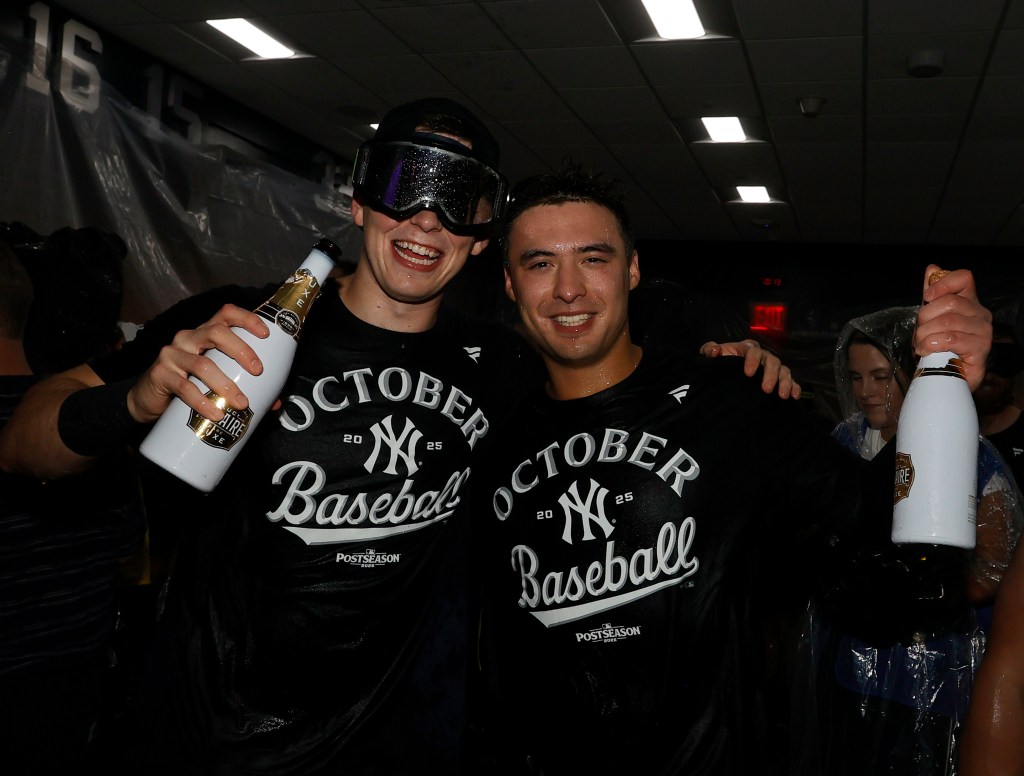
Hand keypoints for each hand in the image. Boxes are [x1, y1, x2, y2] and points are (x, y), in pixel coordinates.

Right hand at [127, 304, 268, 422]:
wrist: (148, 400)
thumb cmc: (188, 384)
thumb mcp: (214, 379)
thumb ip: (242, 384)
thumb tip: (273, 402)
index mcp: (205, 333)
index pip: (226, 314)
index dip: (247, 319)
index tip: (266, 335)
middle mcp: (188, 338)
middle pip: (217, 333)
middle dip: (242, 350)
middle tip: (259, 371)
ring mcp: (172, 354)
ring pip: (203, 363)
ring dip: (225, 384)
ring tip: (241, 403)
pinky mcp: (160, 374)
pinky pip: (184, 387)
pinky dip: (203, 401)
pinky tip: (216, 413)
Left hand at [700, 339, 801, 398]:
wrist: (725, 371)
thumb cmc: (719, 361)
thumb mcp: (710, 354)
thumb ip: (709, 350)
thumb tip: (715, 351)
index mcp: (747, 349)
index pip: (753, 351)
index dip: (753, 360)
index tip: (748, 374)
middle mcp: (763, 356)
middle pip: (772, 361)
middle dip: (771, 375)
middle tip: (766, 389)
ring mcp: (772, 367)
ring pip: (783, 370)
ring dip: (785, 382)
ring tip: (782, 396)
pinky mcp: (777, 378)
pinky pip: (791, 380)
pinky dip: (794, 387)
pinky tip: (794, 396)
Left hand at [916, 264, 992, 391]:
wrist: (948, 376)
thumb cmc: (940, 346)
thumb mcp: (932, 318)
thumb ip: (932, 296)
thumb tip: (932, 269)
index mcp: (969, 301)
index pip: (964, 277)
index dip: (943, 283)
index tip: (927, 296)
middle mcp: (980, 314)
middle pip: (950, 302)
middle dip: (925, 317)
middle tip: (918, 331)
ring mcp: (982, 332)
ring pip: (948, 322)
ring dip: (925, 334)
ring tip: (920, 344)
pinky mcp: (980, 350)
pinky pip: (952, 339)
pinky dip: (932, 344)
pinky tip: (926, 350)